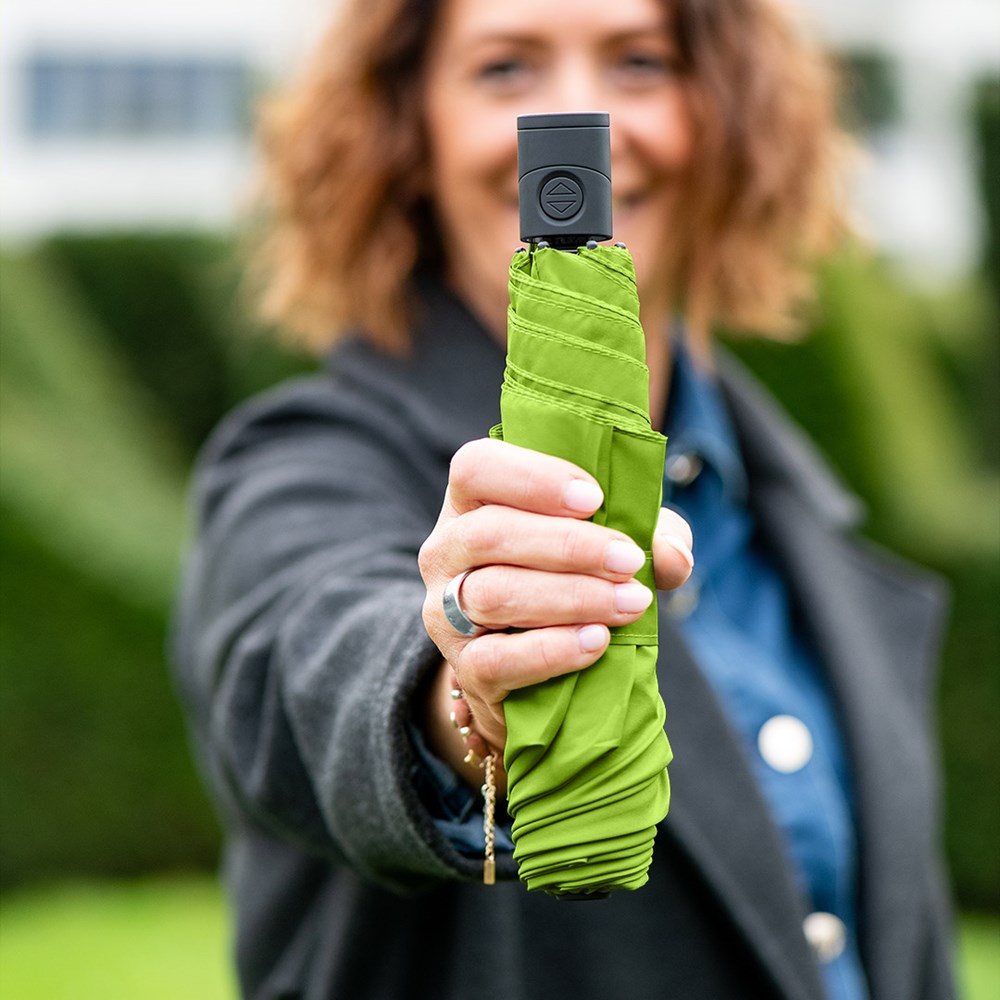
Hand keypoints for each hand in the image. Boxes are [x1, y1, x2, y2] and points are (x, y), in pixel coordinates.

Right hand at [418, 438, 692, 787]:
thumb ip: (653, 536)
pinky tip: (596, 642)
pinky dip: (552, 650)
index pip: (476, 467)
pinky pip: (497, 658)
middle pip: (489, 533)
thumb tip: (672, 554)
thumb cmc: (574, 582)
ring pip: (493, 593)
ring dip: (571, 596)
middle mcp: (446, 549)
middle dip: (569, 545)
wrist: (538, 676)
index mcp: (472, 501)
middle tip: (629, 560)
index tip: (594, 498)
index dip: (532, 477)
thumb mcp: (616, 545)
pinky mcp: (463, 667)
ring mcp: (444, 610)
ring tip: (630, 603)